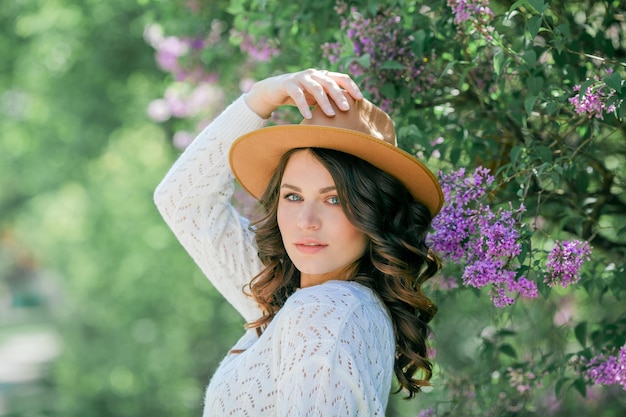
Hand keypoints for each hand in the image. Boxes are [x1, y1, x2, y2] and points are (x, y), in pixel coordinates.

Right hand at [244, 69, 362, 118]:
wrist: (274, 90)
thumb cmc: (301, 94)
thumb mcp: (317, 96)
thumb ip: (330, 99)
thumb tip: (350, 112)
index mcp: (323, 76)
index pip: (342, 78)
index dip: (352, 87)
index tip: (360, 99)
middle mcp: (314, 74)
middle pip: (330, 83)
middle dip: (339, 96)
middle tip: (346, 109)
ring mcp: (301, 78)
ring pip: (316, 88)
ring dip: (324, 102)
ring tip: (330, 114)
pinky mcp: (288, 84)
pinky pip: (298, 95)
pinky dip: (303, 105)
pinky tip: (308, 116)